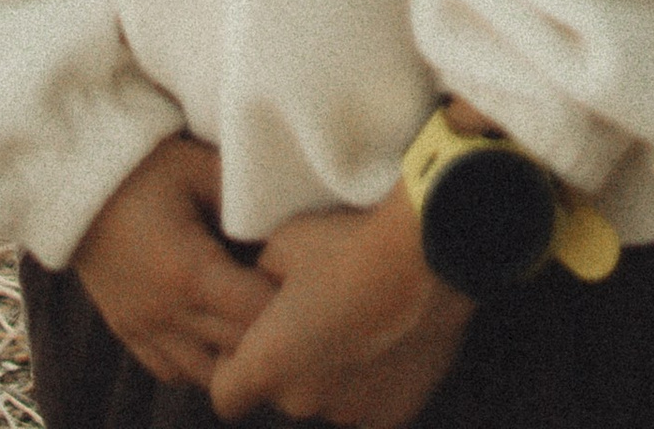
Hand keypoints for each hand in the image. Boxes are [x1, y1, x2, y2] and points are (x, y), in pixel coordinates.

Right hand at [73, 136, 277, 391]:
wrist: (73, 180)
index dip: (286, 305)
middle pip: (235, 351)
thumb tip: (285, 220)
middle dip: (268, 335)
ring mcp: (143, 327)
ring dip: (233, 356)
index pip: (255, 315)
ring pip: (203, 375)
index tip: (304, 282)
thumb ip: (244, 197)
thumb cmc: (145, 167)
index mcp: (190, 273)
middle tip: (292, 308)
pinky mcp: (126, 330)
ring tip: (254, 324)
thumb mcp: (200, 168)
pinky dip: (198, 364)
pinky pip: (170, 370)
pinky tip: (215, 336)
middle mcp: (166, 313)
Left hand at [210, 183, 470, 425]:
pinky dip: (376, 378)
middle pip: (284, 392)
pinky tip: (391, 335)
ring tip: (360, 317)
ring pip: (330, 397)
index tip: (254, 332)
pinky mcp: (396, 413)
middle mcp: (303, 402)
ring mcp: (352, 412)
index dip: (232, 365)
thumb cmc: (348, 241)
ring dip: (335, 371)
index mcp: (267, 366)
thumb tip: (260, 285)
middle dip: (292, 360)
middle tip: (318, 311)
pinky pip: (373, 402)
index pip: (225, 395)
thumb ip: (260, 278)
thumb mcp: (283, 242)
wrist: (428, 252)